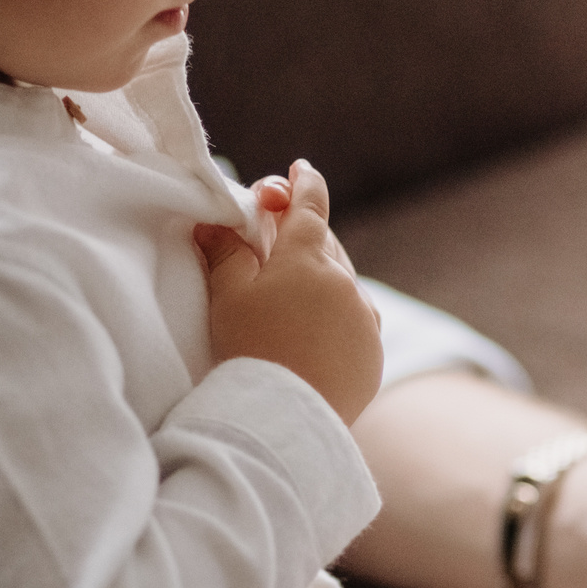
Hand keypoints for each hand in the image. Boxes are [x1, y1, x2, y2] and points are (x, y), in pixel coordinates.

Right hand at [193, 160, 382, 423]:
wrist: (285, 418)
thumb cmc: (250, 350)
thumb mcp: (228, 296)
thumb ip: (226, 252)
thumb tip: (214, 220)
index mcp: (309, 257)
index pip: (310, 205)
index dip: (303, 183)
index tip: (300, 168)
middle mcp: (345, 281)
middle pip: (324, 242)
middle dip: (302, 232)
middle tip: (276, 230)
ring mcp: (364, 317)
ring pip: (342, 280)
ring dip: (320, 273)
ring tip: (290, 286)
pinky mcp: (372, 351)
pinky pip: (355, 318)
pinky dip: (335, 312)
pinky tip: (313, 326)